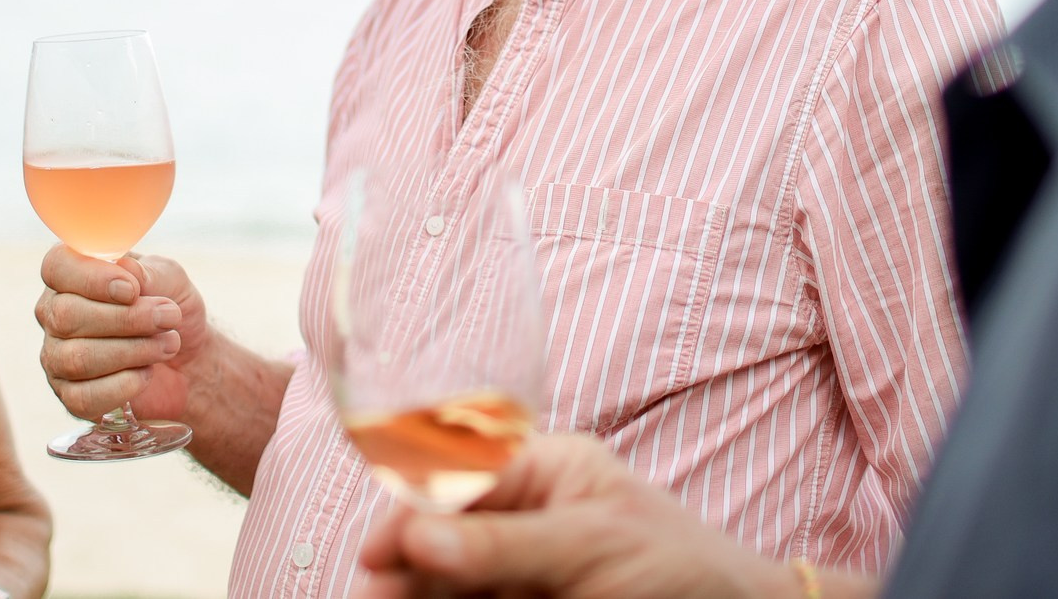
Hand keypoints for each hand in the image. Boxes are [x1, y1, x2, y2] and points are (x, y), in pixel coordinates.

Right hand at [35, 247, 206, 421]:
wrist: (189, 364)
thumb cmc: (170, 311)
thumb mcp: (172, 281)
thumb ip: (150, 272)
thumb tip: (125, 268)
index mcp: (72, 276)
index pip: (56, 267)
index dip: (91, 278)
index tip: (132, 290)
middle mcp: (55, 315)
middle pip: (66, 316)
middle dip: (126, 318)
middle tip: (168, 317)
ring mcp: (57, 358)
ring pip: (76, 358)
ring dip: (132, 351)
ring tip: (168, 344)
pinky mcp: (70, 397)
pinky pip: (84, 396)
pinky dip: (124, 385)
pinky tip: (146, 374)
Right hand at [356, 434, 794, 598]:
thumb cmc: (683, 569)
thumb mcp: (593, 546)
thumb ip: (504, 542)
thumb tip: (418, 536)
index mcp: (544, 471)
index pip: (456, 481)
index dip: (409, 515)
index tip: (374, 557)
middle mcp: (525, 517)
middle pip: (440, 538)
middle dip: (403, 567)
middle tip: (374, 598)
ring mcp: (524, 572)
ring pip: (448, 583)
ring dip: (416, 595)